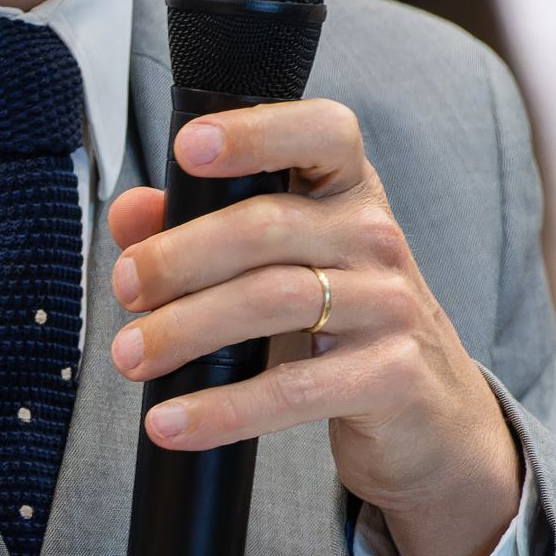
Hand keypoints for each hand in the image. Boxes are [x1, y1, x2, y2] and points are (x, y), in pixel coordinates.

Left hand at [106, 99, 521, 555]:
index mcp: (349, 192)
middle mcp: (377, 237)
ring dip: (187, 329)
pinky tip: (173, 422)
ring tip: (131, 356)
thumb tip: (129, 215)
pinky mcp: (393, 377)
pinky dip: (223, 409)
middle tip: (125, 288)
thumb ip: (201, 229)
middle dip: (179, 256)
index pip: (321, 133)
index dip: (255, 133)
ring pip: (274, 301)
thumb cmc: (341, 324)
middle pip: (266, 227)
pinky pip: (295, 390)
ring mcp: (391, 306)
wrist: (430, 418)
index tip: (187, 149)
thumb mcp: (282, 267)